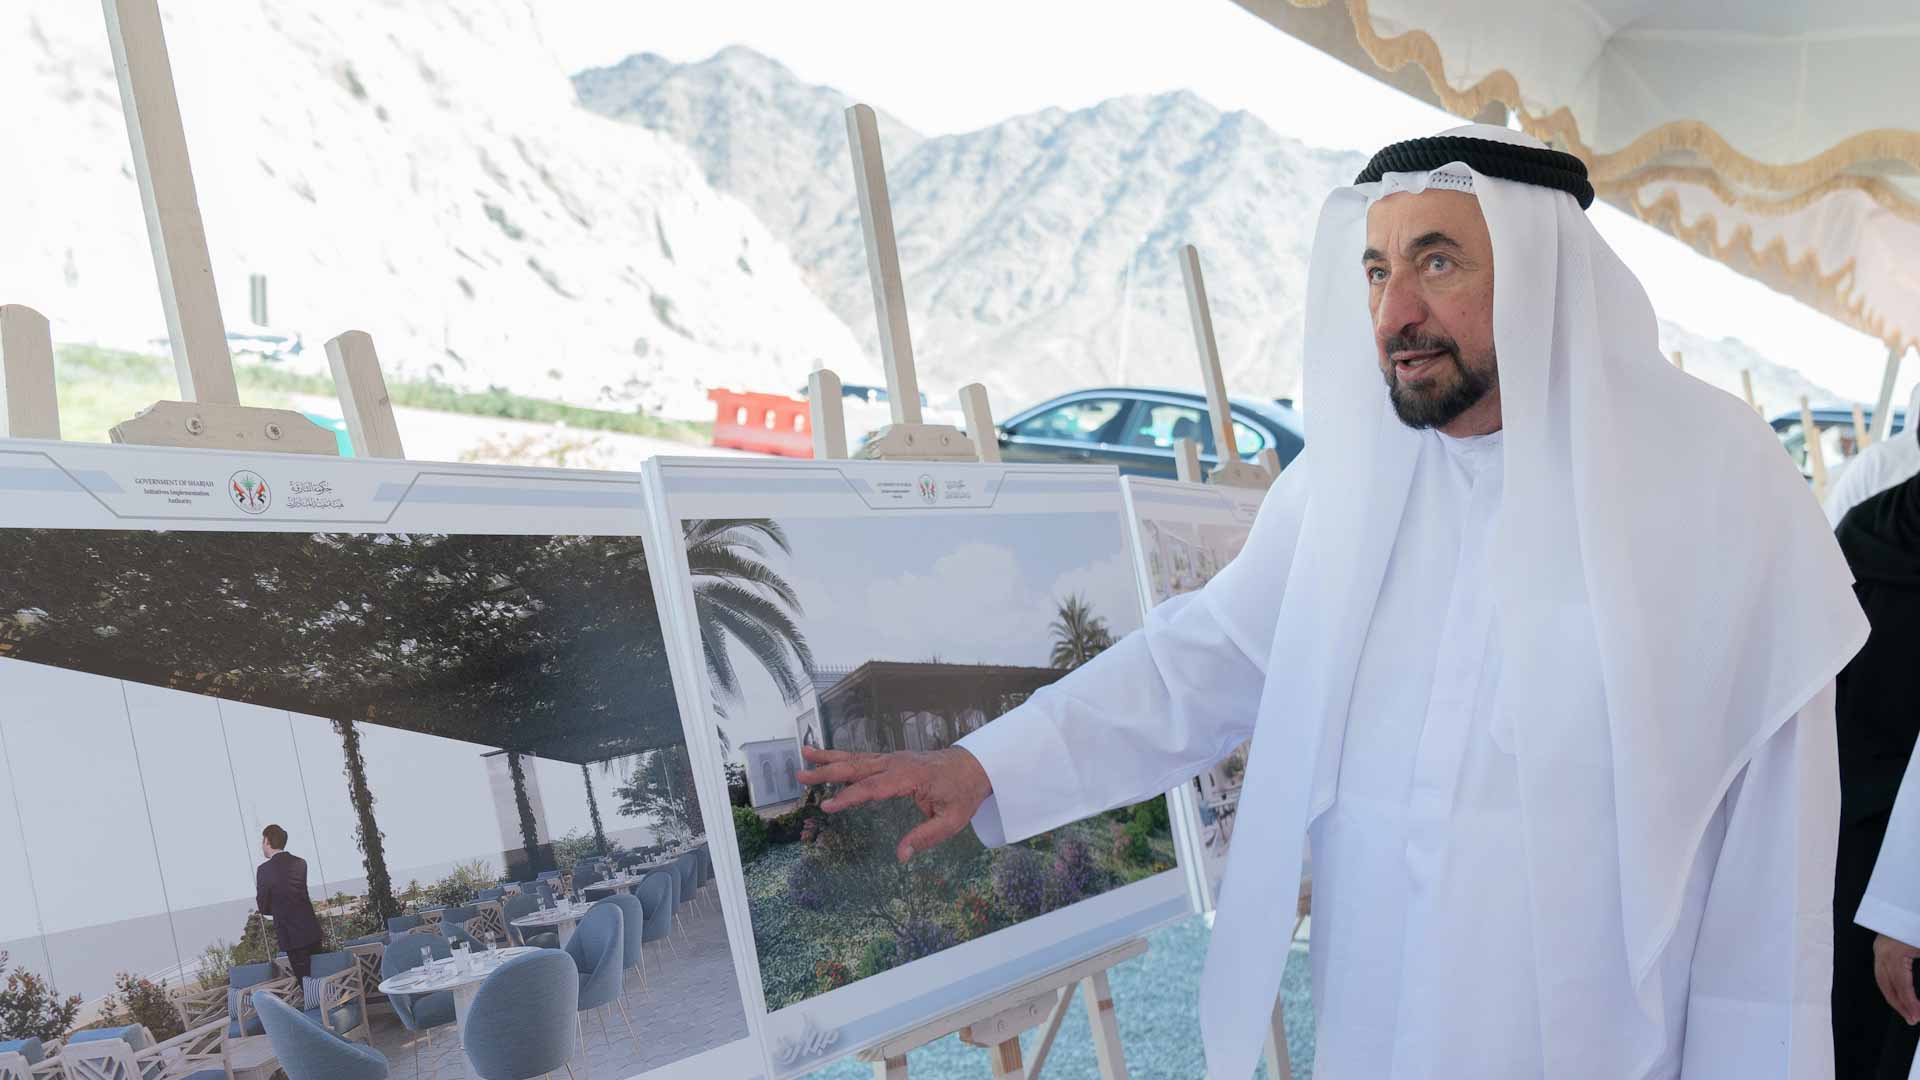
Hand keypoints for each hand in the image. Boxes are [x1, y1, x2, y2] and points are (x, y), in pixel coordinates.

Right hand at [796, 746, 992, 862]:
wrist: (975, 766)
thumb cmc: (963, 793)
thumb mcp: (952, 820)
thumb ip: (925, 837)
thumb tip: (901, 855)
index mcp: (910, 776)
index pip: (874, 787)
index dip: (850, 796)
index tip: (827, 805)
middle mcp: (897, 763)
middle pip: (858, 767)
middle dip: (828, 771)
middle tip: (801, 776)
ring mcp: (894, 758)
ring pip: (857, 758)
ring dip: (829, 758)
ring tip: (804, 755)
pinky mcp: (893, 759)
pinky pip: (864, 757)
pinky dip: (843, 756)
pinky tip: (826, 757)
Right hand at [1873, 933, 1919, 1024]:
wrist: (1903, 903)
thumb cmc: (1914, 925)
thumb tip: (1919, 997)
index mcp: (1894, 952)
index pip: (1901, 984)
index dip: (1910, 1002)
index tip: (1918, 1016)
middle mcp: (1882, 951)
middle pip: (1887, 984)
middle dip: (1900, 1005)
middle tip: (1913, 1020)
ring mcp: (1879, 949)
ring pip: (1881, 980)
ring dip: (1894, 998)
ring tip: (1907, 1013)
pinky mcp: (1881, 947)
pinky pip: (1882, 972)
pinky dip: (1890, 986)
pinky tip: (1899, 996)